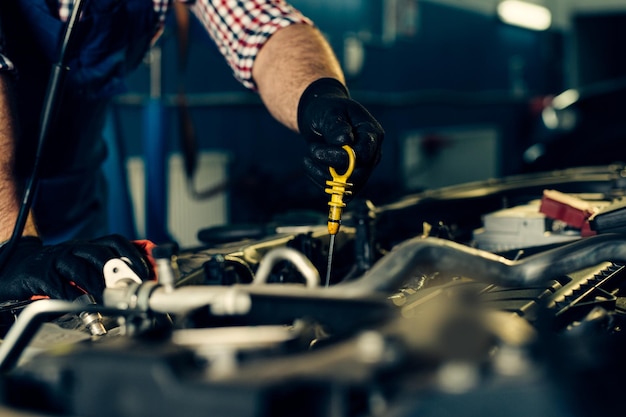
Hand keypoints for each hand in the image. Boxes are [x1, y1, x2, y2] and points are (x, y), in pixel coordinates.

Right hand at [0, 234, 153, 302]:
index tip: (145, 272)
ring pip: (79, 268)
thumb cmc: (57, 268)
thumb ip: (106, 270)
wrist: (18, 266)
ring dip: (95, 284)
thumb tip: (137, 281)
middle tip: (127, 288)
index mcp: (88, 245)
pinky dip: (70, 296)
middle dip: (117, 271)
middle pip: (99, 253)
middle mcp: (74, 248)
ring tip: (104, 298)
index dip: (133, 255)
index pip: (115, 241)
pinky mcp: (39, 273)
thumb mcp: (83, 263)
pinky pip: (57, 284)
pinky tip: (78, 304)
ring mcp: (56, 259)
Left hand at [297, 78, 383, 197]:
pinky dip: (317, 178)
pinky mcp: (348, 179)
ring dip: (321, 172)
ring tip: (309, 152)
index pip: (365, 154)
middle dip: (329, 165)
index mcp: (372, 134)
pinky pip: (334, 190)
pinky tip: (308, 161)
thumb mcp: (329, 111)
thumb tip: (344, 140)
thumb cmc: (327, 111)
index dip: (343, 157)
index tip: (318, 150)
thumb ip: (336, 125)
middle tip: (312, 149)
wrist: (321, 119)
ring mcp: (361, 169)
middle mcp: (371, 154)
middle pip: (357, 175)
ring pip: (345, 186)